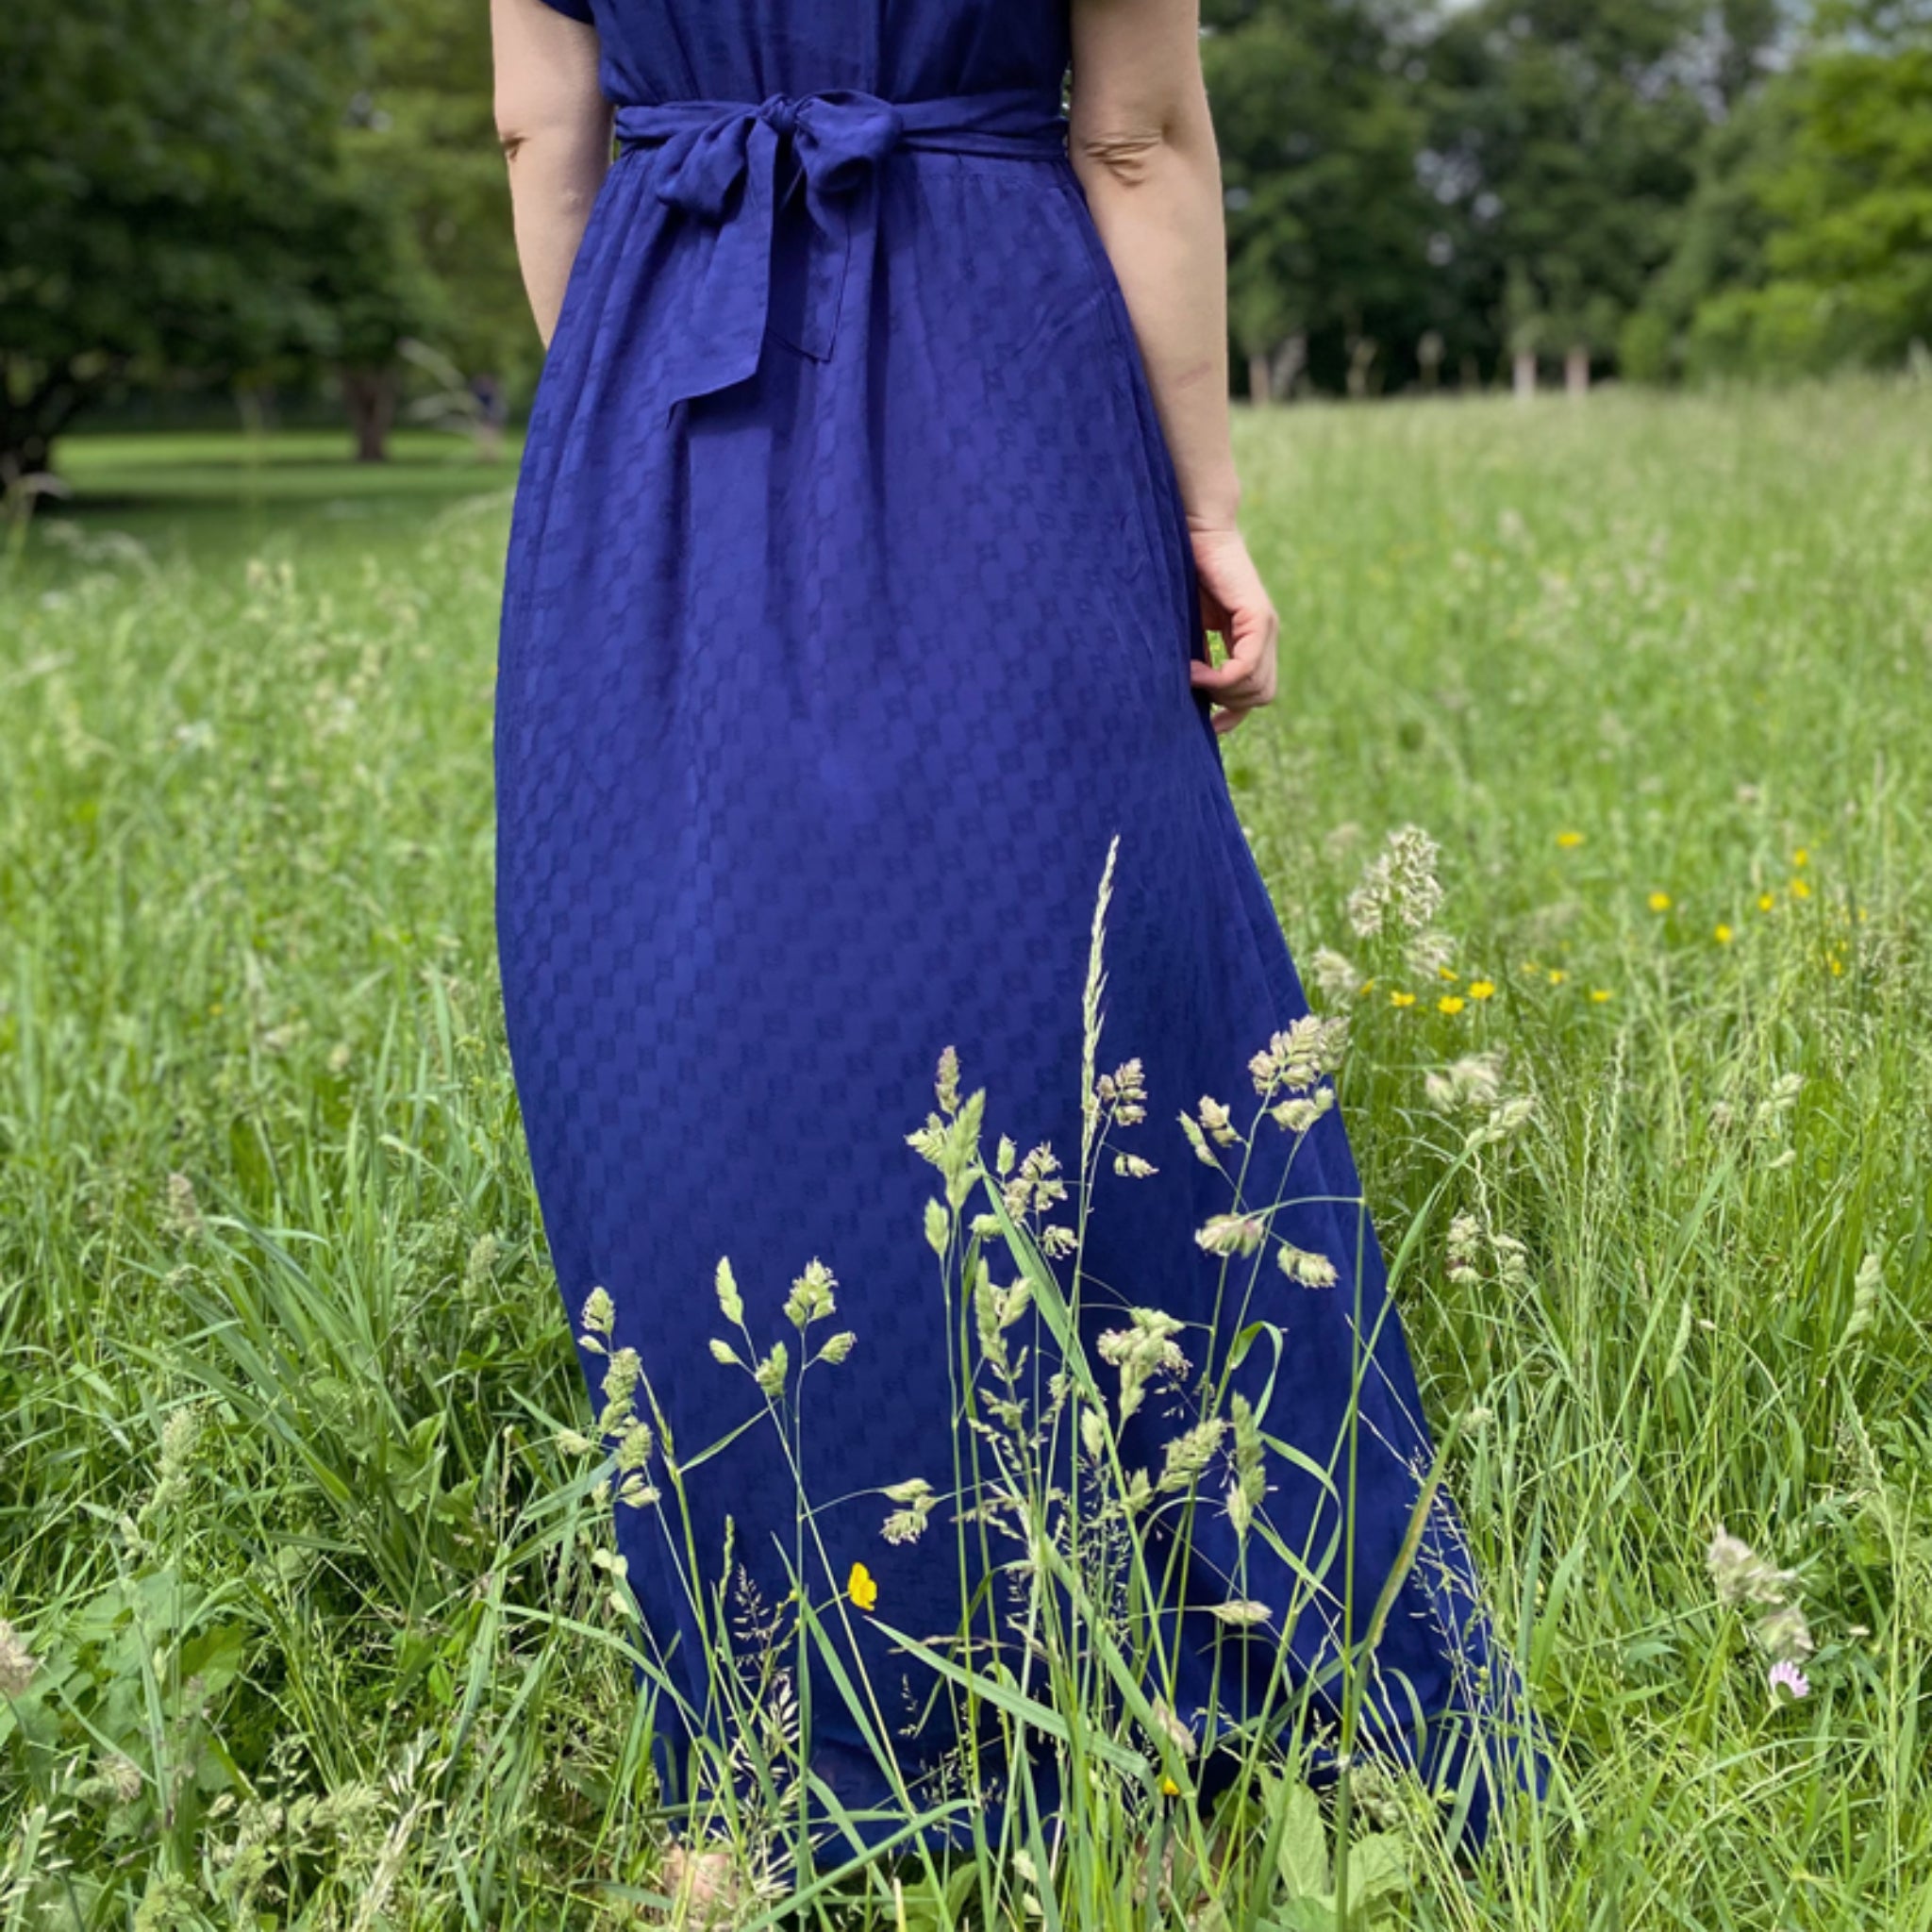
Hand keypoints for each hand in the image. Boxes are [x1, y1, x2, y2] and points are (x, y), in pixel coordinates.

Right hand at [1187, 521, 1278, 734]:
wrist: (1196, 530)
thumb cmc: (1185, 572)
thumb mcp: (1191, 627)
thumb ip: (1198, 655)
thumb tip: (1190, 691)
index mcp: (1253, 638)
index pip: (1259, 691)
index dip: (1236, 714)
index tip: (1212, 727)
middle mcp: (1266, 635)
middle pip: (1261, 696)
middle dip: (1227, 703)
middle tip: (1196, 687)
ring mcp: (1266, 626)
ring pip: (1256, 687)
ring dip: (1220, 692)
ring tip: (1191, 674)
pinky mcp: (1257, 617)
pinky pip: (1245, 668)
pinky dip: (1219, 678)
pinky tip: (1194, 669)